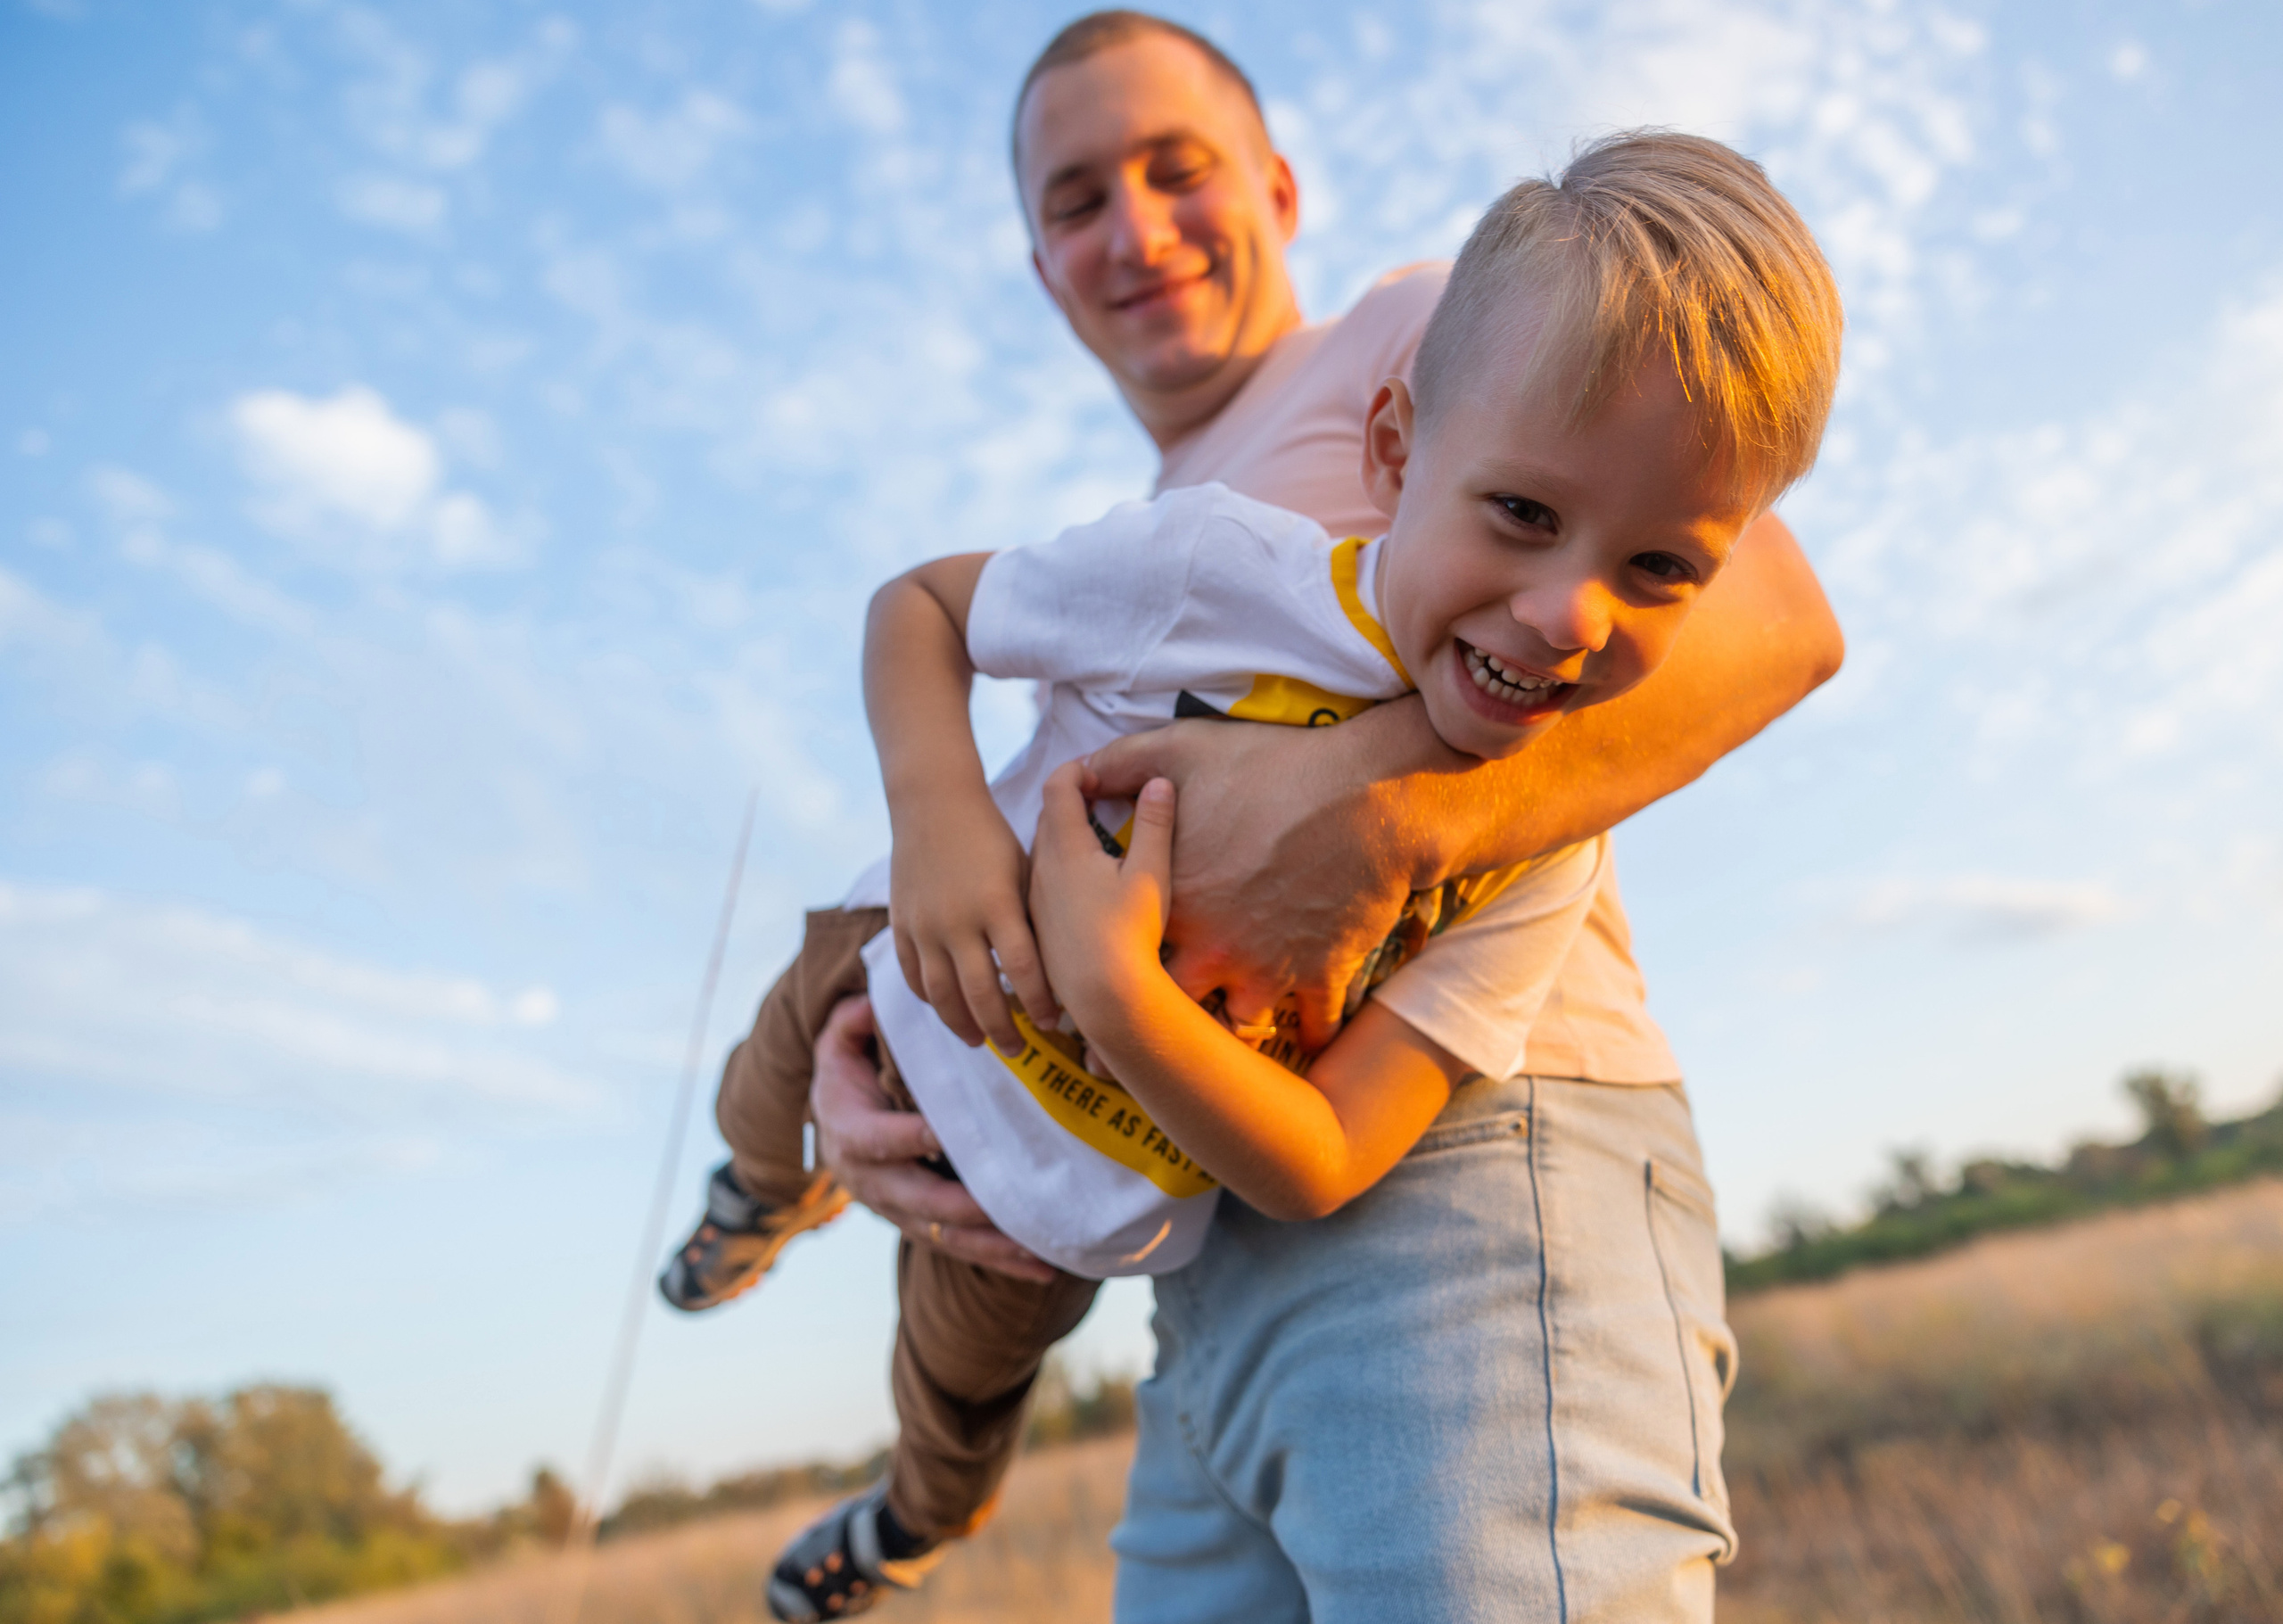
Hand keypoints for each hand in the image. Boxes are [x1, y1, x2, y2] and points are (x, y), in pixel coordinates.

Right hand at [807, 995, 1056, 1281]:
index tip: (940, 1135)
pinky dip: (999, 1259)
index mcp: (853, 1135)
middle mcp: (874, 1183)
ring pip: (946, 1235)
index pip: (880, 1139)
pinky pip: (961, 1248)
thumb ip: (851, 1024)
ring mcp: (899, 1211)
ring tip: (1039, 1251)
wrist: (833, 1127)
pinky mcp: (922, 1227)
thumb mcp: (838, 1045)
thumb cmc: (847, 1078)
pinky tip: (1043, 1268)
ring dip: (991, 1246)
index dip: (909, 1138)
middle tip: (1003, 1206)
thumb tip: (867, 1004)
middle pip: (918, 1201)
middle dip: (962, 1208)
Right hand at [887, 791, 1057, 1054]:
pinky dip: (930, 998)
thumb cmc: (992, 836)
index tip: (1054, 1022)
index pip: (1022, 970)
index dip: (1040, 1003)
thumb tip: (1058, 966)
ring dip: (962, 1024)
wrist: (934, 803)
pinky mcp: (902, 923)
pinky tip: (947, 1010)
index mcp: (997, 904)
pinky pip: (913, 974)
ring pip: (942, 994)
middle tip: (1019, 1050)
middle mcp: (958, 920)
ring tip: (980, 1042)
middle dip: (1003, 1029)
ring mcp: (925, 925)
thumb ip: (1033, 918)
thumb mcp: (1024, 870)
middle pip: (981, 993)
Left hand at [1028, 763, 1174, 1022]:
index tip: (1098, 773)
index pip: (1059, 786)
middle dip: (1071, 801)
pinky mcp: (1037, 928)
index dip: (1077, 769)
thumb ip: (1155, 824)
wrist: (1104, 997)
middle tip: (1099, 799)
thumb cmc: (1131, 934)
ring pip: (1043, 853)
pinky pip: (1042, 885)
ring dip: (1065, 839)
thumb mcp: (1151, 873)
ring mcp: (1035, 900)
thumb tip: (1159, 782)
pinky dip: (1060, 872)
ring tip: (1096, 844)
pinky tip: (1086, 890)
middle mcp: (1041, 869)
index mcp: (1066, 847)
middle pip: (1048, 817)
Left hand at [1085, 711, 1422, 1050]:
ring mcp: (1268, 969)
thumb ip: (1127, 763)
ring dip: (1237, 1024)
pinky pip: (1317, 1024)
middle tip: (1158, 1026)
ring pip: (1241, 1025)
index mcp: (1173, 903)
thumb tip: (1088, 771)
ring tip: (1232, 1027)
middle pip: (1172, 1009)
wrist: (1364, 797)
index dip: (1113, 967)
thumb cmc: (1272, 768)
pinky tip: (1314, 1033)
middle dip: (1161, 1021)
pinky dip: (1317, 1031)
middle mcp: (1213, 948)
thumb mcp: (1185, 749)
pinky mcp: (1323, 975)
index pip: (1124, 955)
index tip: (1111, 976)